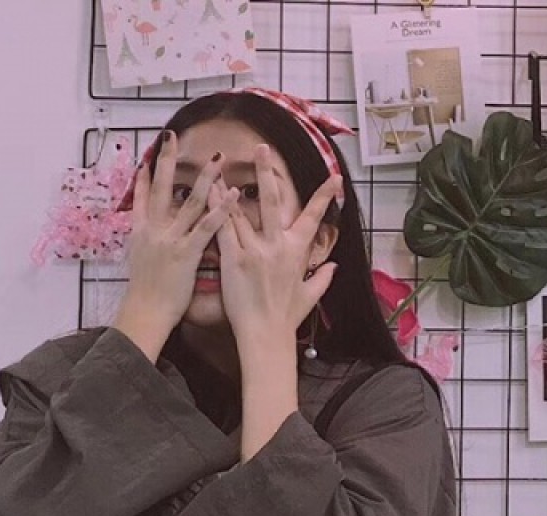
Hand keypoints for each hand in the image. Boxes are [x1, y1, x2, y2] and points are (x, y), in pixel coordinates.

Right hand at [113, 132, 231, 360]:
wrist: (144, 313)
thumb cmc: (144, 296)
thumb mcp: (139, 265)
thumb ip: (147, 247)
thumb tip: (150, 241)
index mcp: (141, 234)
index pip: (141, 199)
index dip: (143, 177)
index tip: (146, 158)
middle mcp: (153, 230)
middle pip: (160, 189)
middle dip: (165, 161)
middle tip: (170, 137)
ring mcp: (170, 239)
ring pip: (188, 202)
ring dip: (203, 178)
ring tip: (216, 158)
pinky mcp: (186, 252)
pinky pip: (207, 226)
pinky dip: (220, 208)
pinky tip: (232, 193)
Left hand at [216, 143, 340, 351]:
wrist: (266, 335)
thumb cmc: (287, 318)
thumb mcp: (310, 296)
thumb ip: (323, 278)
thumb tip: (334, 266)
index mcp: (297, 252)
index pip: (313, 217)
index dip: (325, 196)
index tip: (335, 178)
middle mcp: (277, 245)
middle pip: (272, 201)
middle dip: (267, 173)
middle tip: (262, 148)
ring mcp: (254, 250)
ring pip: (241, 211)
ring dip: (231, 185)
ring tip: (222, 163)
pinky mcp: (233, 259)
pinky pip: (224, 229)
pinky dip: (217, 211)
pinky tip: (210, 193)